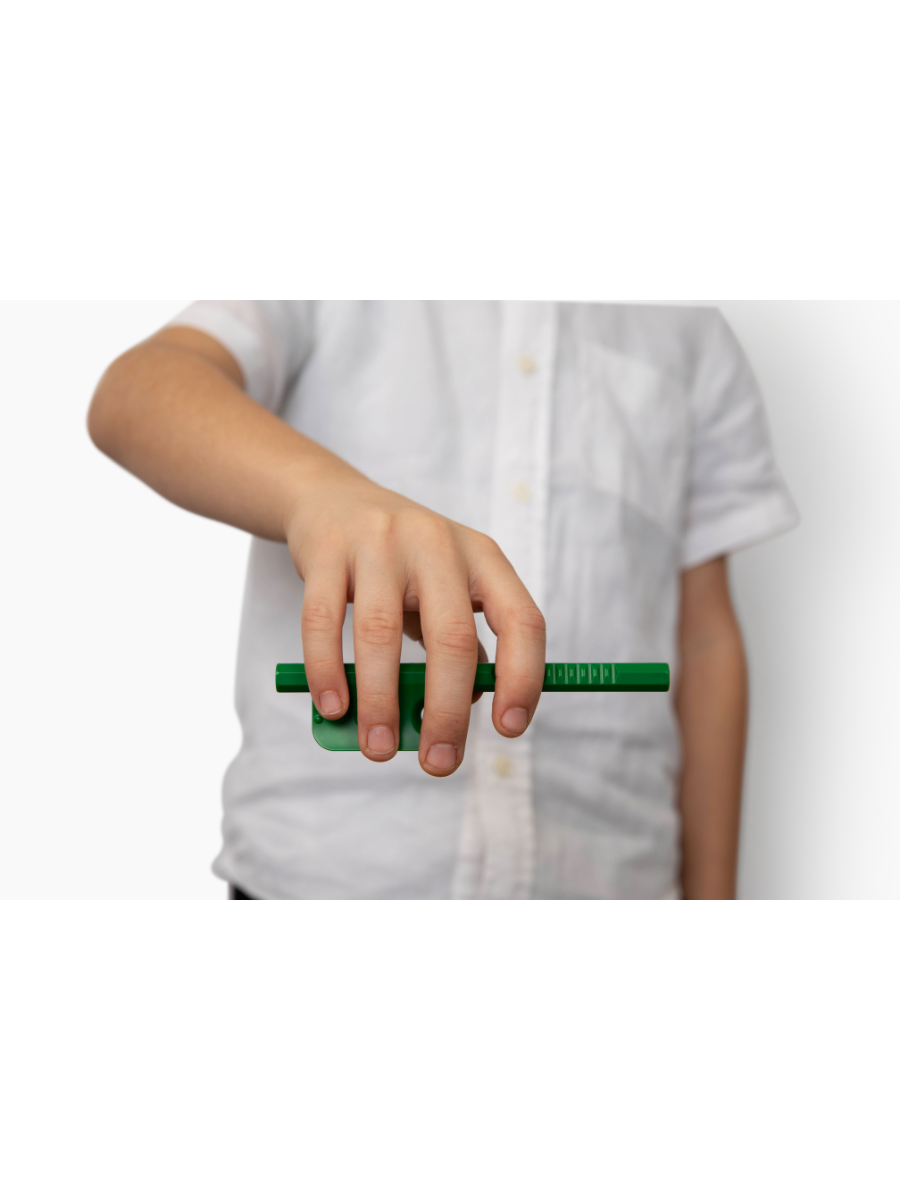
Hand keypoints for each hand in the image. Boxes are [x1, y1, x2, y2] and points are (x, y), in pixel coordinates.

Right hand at [285, 470, 545, 774]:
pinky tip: (335, 708)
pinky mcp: (326, 551)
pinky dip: (327, 671)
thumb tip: (467, 707)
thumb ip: (463, 644)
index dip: (522, 678)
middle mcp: (437, 543)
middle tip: (438, 763)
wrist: (334, 502)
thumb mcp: (448, 590)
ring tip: (380, 749)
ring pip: (380, 634)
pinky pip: (323, 621)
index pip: (521, 620)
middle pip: (452, 637)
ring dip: (381, 702)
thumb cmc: (403, 563)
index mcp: (482, 557)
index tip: (508, 729)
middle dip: (446, 712)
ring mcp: (379, 542)